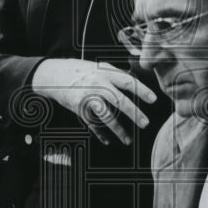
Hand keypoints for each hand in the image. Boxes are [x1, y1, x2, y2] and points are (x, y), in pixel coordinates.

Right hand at [31, 58, 155, 144]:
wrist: (53, 74)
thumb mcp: (98, 67)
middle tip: (145, 123)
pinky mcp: (78, 108)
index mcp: (105, 72)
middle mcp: (97, 84)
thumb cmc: (80, 70)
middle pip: (119, 100)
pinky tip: (107, 141)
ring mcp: (87, 97)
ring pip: (105, 115)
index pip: (127, 81)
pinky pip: (91, 123)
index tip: (153, 99)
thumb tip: (135, 80)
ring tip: (127, 140)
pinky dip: (99, 133)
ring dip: (118, 129)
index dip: (141, 90)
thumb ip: (115, 74)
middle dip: (133, 113)